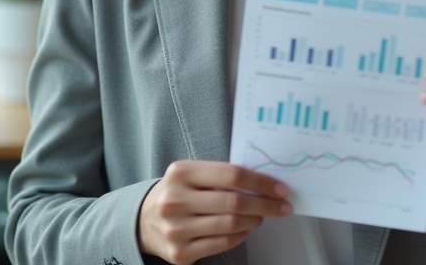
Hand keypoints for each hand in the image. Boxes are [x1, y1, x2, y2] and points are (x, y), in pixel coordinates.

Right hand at [138, 160, 291, 264]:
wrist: (143, 221)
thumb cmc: (177, 193)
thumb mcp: (190, 175)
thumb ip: (220, 175)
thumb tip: (262, 182)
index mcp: (180, 173)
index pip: (231, 174)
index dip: (261, 182)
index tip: (279, 188)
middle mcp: (175, 200)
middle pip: (234, 202)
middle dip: (265, 204)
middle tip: (281, 206)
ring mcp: (176, 229)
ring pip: (230, 225)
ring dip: (254, 220)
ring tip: (261, 216)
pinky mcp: (180, 253)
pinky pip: (222, 244)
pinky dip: (240, 236)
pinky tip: (244, 229)